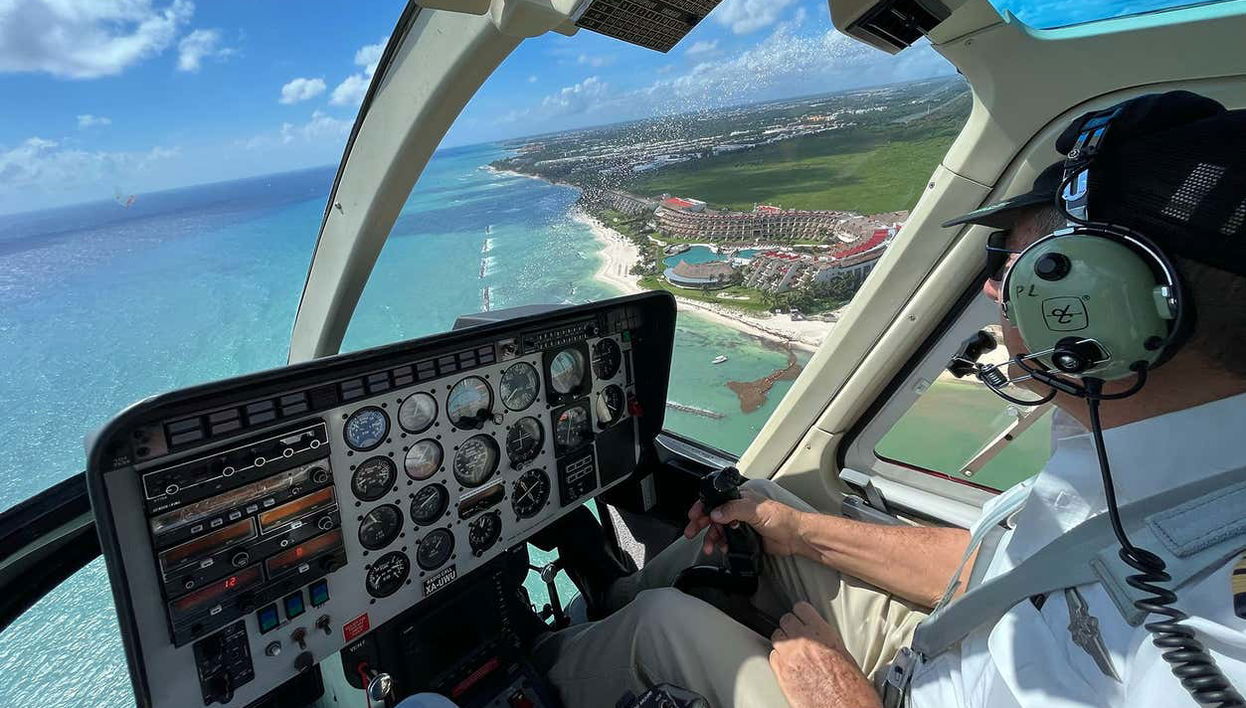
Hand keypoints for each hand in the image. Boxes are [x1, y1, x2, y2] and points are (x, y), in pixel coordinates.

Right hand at [682, 490, 804, 556]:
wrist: (795, 537)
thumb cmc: (781, 518)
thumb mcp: (755, 510)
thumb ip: (734, 510)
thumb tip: (715, 514)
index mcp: (740, 498)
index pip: (715, 500)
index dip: (702, 507)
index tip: (693, 516)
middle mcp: (738, 509)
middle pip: (713, 515)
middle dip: (700, 524)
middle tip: (690, 533)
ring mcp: (740, 524)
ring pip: (718, 530)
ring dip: (711, 538)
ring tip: (708, 547)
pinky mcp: (744, 537)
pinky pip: (727, 540)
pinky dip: (721, 545)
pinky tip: (721, 549)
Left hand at [770, 602, 880, 707]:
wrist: (844, 707)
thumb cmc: (852, 689)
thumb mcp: (844, 654)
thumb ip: (825, 640)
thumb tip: (819, 638)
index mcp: (822, 633)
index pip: (801, 608)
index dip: (801, 614)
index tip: (801, 617)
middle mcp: (804, 641)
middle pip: (785, 620)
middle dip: (791, 628)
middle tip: (797, 636)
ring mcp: (790, 656)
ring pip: (776, 637)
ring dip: (783, 642)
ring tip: (792, 652)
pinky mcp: (781, 673)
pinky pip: (772, 657)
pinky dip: (778, 659)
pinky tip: (789, 666)